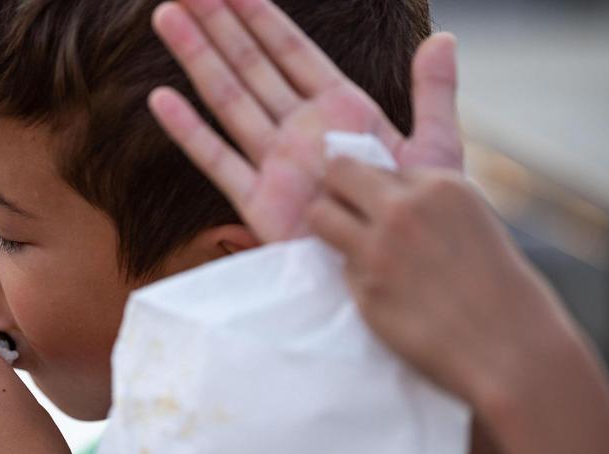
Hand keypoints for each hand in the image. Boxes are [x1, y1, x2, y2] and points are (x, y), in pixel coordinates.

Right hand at [148, 0, 461, 241]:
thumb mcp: (433, 149)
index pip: (292, 49)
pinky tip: (162, 99)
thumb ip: (434, 93)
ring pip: (228, 97)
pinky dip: (189, 131)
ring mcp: (275, 163)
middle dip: (219, 23)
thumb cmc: (415, 218)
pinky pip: (217, 159)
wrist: (399, 274)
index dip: (260, 14)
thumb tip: (446, 39)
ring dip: (198, 57)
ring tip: (167, 17)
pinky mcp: (259, 202)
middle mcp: (300, 129)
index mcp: (340, 110)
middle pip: (250, 63)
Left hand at [311, 160, 572, 408]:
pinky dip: (353, 275)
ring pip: (320, 214)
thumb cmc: (494, 285)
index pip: (378, 167)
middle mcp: (405, 208)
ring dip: (327, 227)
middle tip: (344, 216)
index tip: (382, 211)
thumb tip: (378, 195)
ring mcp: (381, 247)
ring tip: (345, 246)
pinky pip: (338, 267)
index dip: (376, 191)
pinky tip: (382, 291)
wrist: (508, 344)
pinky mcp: (366, 288)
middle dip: (336, 191)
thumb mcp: (470, 219)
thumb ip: (425, 203)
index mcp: (439, 185)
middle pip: (338, 172)